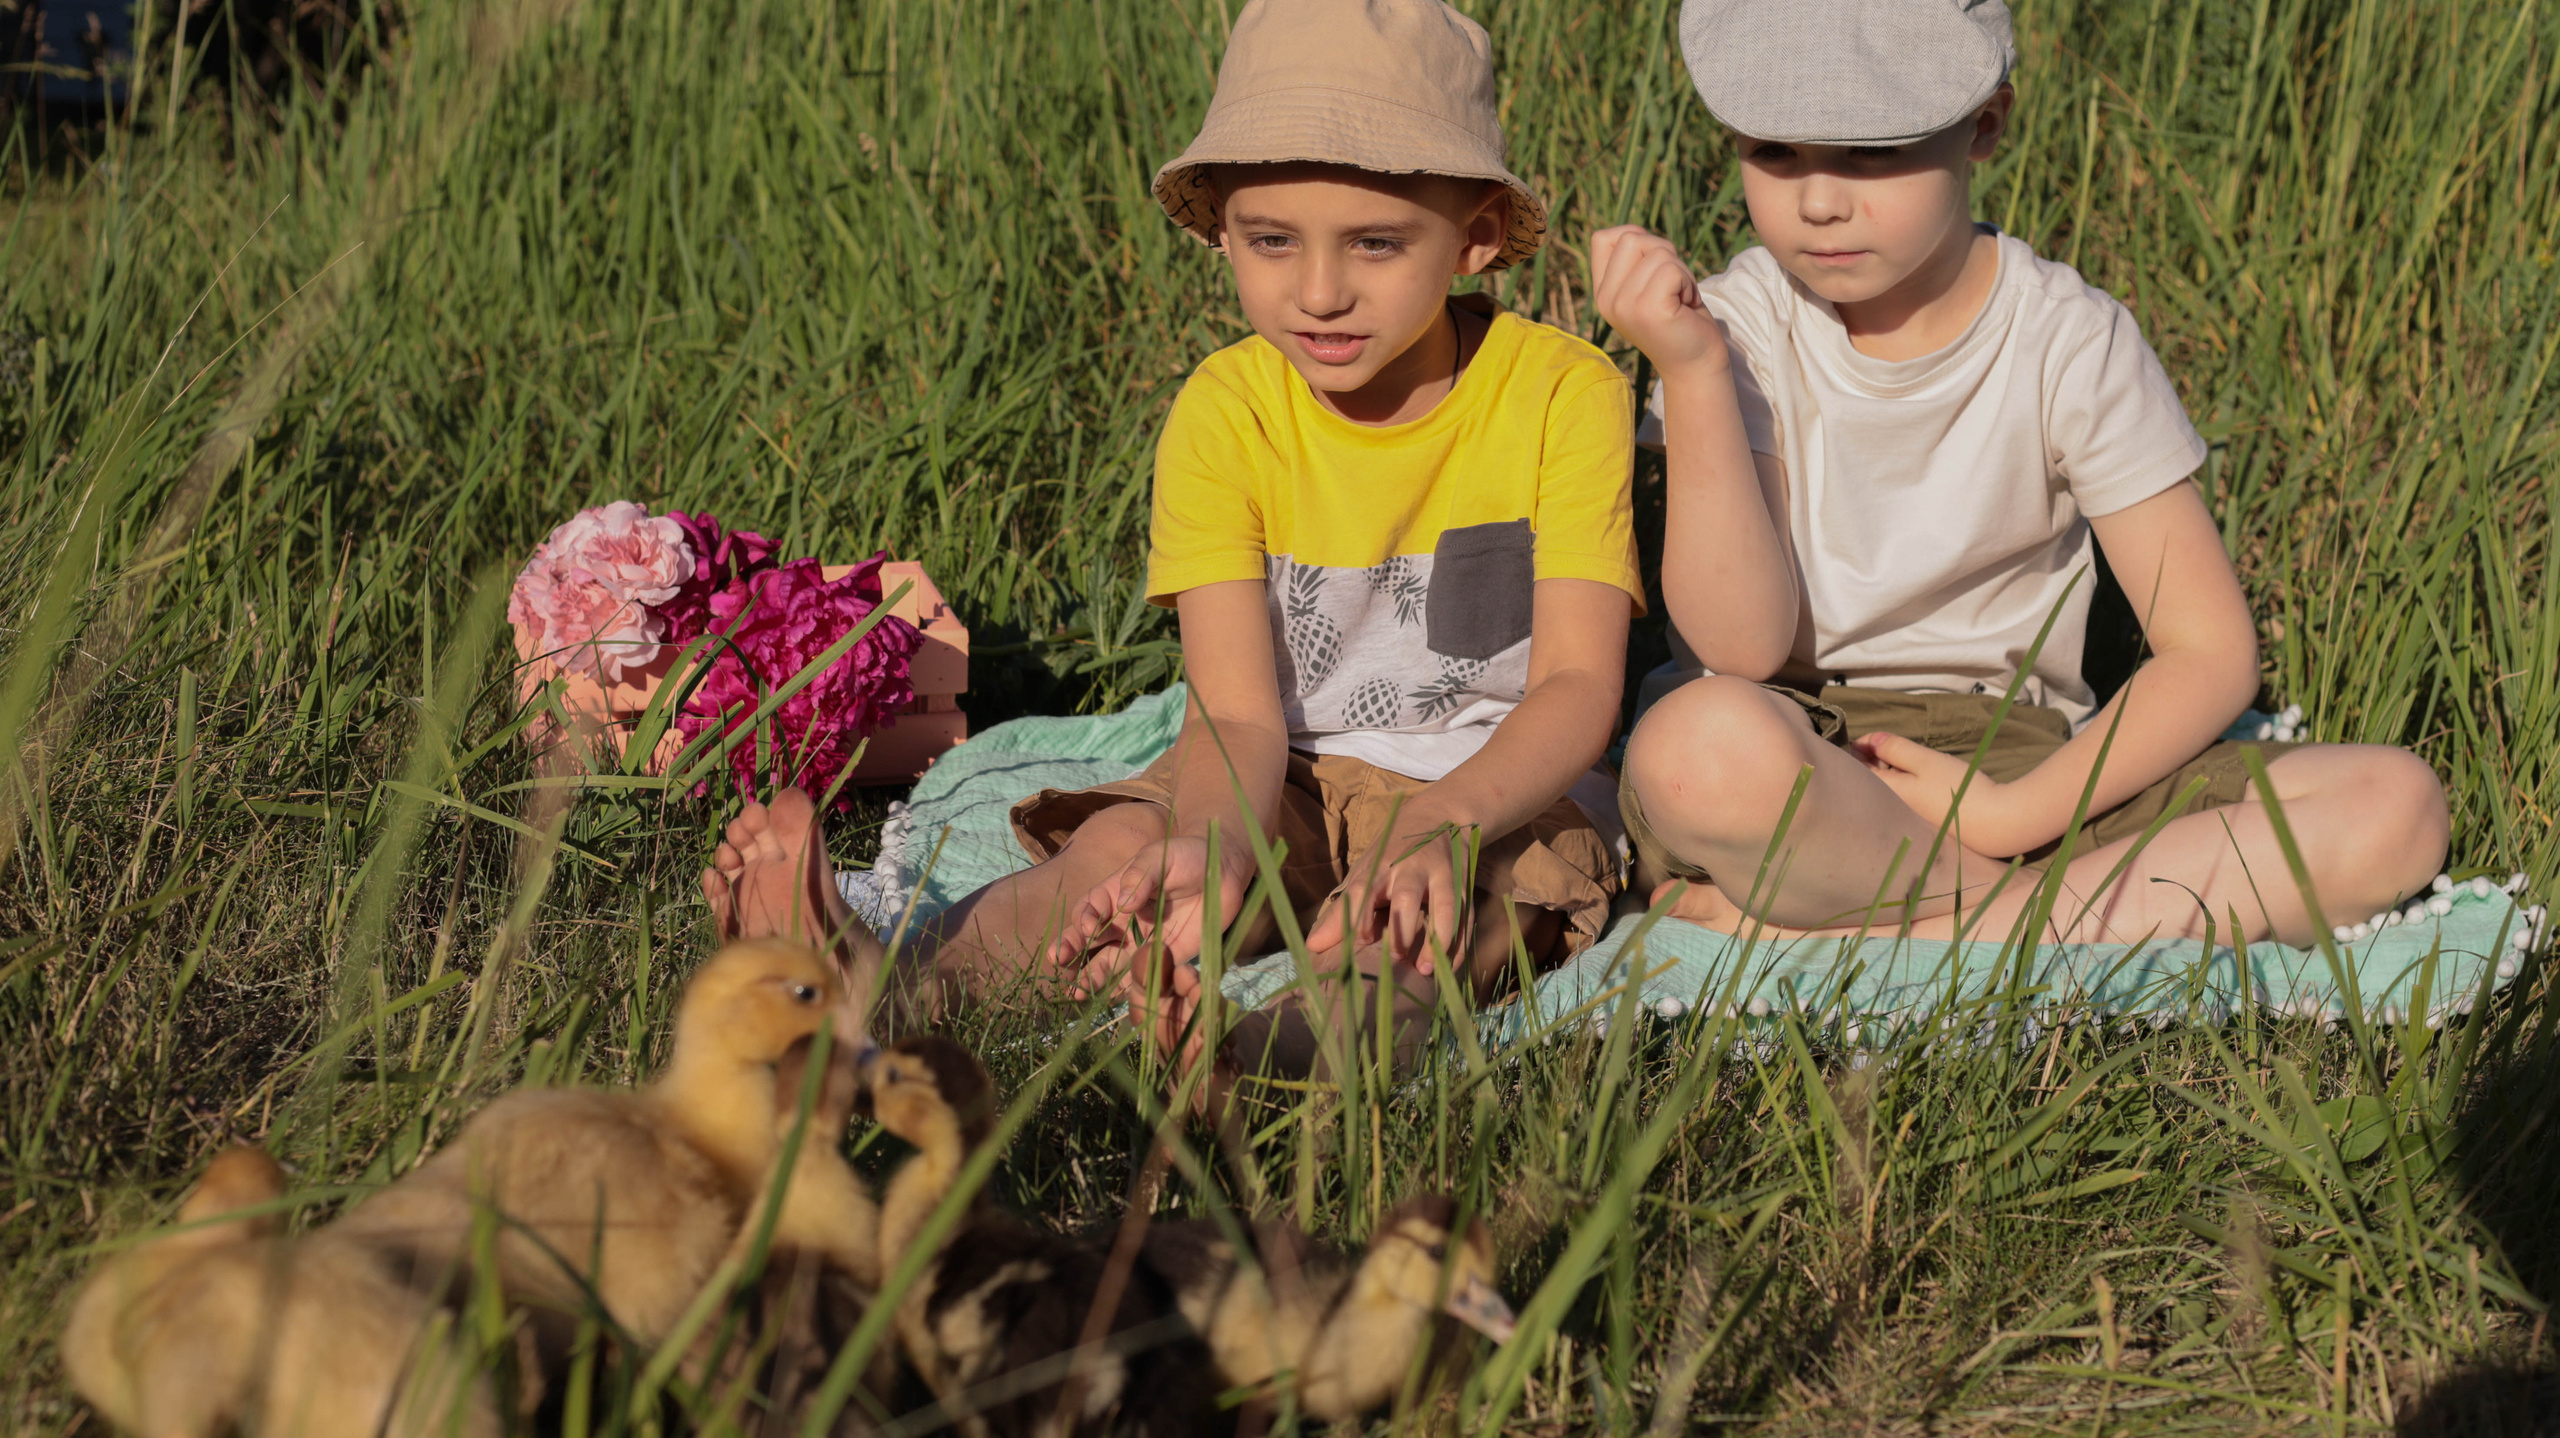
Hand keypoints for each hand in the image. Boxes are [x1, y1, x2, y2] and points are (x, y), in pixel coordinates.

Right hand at [1048, 836, 1251, 1000]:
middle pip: (1088, 941)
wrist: (1224, 872)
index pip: (1089, 908)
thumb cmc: (1188, 856)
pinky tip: (1111, 1000)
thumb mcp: (1161, 857)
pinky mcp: (1160, 959)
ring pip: (1107, 964)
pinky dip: (1123, 989)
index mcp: (1116, 893)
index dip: (1083, 919)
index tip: (1088, 929)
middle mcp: (1121, 921)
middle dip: (1071, 952)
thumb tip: (1124, 903)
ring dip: (1090, 977)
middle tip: (1058, 964)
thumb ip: (1141, 876)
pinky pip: (1137, 977)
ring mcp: (1139, 942)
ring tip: (1077, 993)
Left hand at [1304, 815, 1473, 976]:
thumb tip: (1312, 946)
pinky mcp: (1464, 885)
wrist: (1441, 815)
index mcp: (1380, 865)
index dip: (1358, 916)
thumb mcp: (1366, 871)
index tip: (1359, 940)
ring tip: (1424, 970)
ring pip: (1444, 907)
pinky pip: (1466, 917)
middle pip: (1405, 898)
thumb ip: (1343, 909)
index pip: (1363, 889)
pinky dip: (1460, 944)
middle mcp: (1411, 868)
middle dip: (1400, 930)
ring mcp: (1441, 875)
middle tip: (1394, 958)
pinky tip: (1450, 967)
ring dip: (1436, 940)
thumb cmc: (1393, 852)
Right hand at [1589, 225, 1728, 377]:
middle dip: (1664, 253)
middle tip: (1673, 287)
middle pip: (1632, 238)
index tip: (1654, 269)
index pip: (1603, 238)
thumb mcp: (1649, 283)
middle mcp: (1606, 299)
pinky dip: (1688, 282)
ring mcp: (1624, 305)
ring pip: (1658, 252)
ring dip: (1681, 271)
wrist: (1695, 366)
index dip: (1637, 240)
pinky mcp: (1648, 309)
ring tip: (1681, 299)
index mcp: (1602, 293)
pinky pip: (1672, 268)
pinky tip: (1686, 306)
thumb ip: (1637, 257)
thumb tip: (1635, 233)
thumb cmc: (1679, 319)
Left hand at [1851, 732, 2042, 858]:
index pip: (1857, 768)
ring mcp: (1904, 819)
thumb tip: (1871, 741)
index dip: (1860, 749)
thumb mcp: (1925, 761)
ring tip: (1899, 757)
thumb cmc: (1957, 788)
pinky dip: (1902, 785)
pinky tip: (1915, 777)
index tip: (1874, 737)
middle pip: (1869, 781)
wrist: (1994, 824)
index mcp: (1884, 793)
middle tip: (1885, 744)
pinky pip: (1901, 799)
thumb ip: (1895, 748)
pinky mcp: (1921, 823)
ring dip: (1887, 772)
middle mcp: (1888, 810)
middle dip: (1871, 760)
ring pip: (1886, 789)